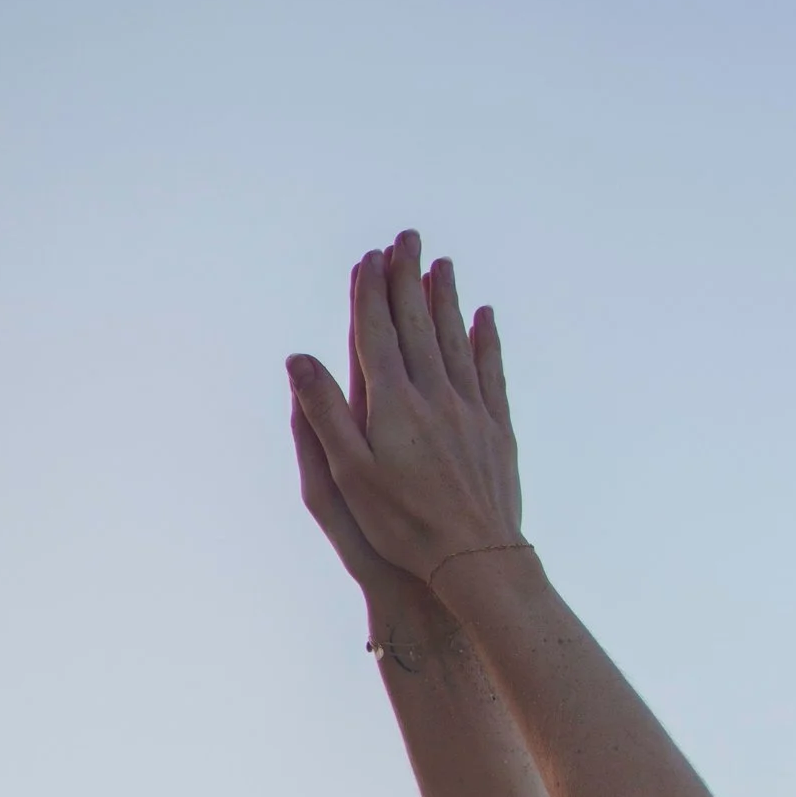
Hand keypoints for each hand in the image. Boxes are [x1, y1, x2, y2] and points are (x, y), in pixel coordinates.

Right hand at [288, 233, 524, 593]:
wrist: (475, 558)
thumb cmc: (403, 525)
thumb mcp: (348, 476)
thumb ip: (323, 413)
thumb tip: (298, 359)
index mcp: (393, 404)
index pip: (377, 334)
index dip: (371, 293)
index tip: (369, 258)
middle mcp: (434, 395)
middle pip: (418, 324)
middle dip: (409, 278)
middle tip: (406, 237)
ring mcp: (470, 409)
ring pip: (456, 340)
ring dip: (447, 298)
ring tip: (442, 264)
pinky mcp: (497, 430)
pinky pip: (490, 372)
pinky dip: (486, 340)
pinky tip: (483, 318)